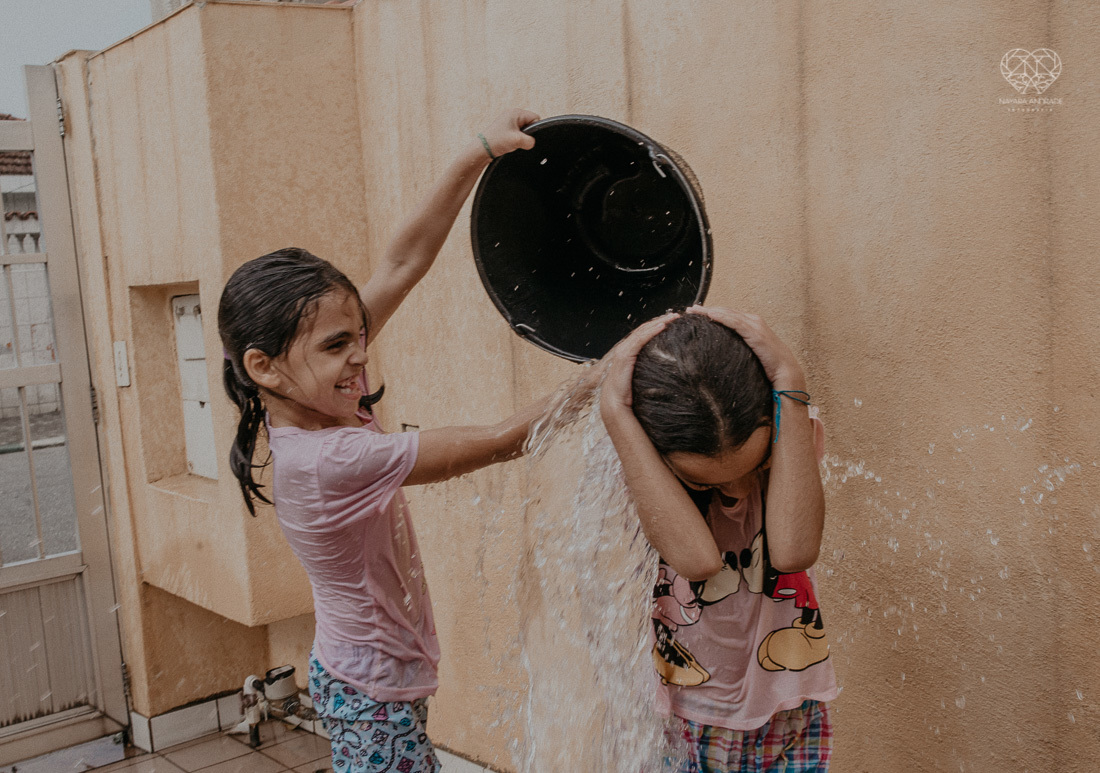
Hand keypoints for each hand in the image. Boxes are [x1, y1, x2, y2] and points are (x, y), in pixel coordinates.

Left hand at [480, 108, 539, 156]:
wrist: (482, 149)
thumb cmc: (496, 141)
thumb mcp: (518, 141)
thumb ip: (530, 141)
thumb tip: (532, 142)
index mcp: (516, 112)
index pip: (535, 118)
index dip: (535, 129)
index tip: (527, 137)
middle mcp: (512, 114)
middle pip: (530, 124)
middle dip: (527, 134)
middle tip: (518, 140)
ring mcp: (508, 121)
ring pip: (524, 130)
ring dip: (521, 138)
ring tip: (513, 142)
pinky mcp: (506, 129)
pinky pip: (518, 134)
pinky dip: (516, 140)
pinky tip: (510, 143)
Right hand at [601, 312, 678, 414]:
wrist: (614, 402)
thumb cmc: (628, 393)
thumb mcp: (642, 377)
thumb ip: (649, 370)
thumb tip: (667, 372)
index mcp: (628, 351)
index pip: (644, 333)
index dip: (657, 326)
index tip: (671, 322)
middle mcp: (624, 347)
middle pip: (644, 329)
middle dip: (660, 320)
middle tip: (675, 315)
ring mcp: (624, 350)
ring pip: (643, 331)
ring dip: (658, 322)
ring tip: (672, 317)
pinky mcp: (625, 355)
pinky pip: (640, 340)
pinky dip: (651, 332)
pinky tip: (662, 326)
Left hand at [686, 306, 804, 387]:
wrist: (785, 373)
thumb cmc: (767, 367)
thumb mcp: (747, 355)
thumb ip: (735, 349)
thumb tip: (718, 356)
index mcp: (751, 325)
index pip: (727, 315)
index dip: (711, 313)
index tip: (694, 314)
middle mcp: (753, 321)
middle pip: (725, 312)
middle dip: (707, 310)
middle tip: (689, 310)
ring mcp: (755, 325)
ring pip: (728, 314)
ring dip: (710, 311)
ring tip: (694, 311)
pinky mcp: (756, 332)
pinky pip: (736, 322)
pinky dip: (723, 317)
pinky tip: (710, 315)